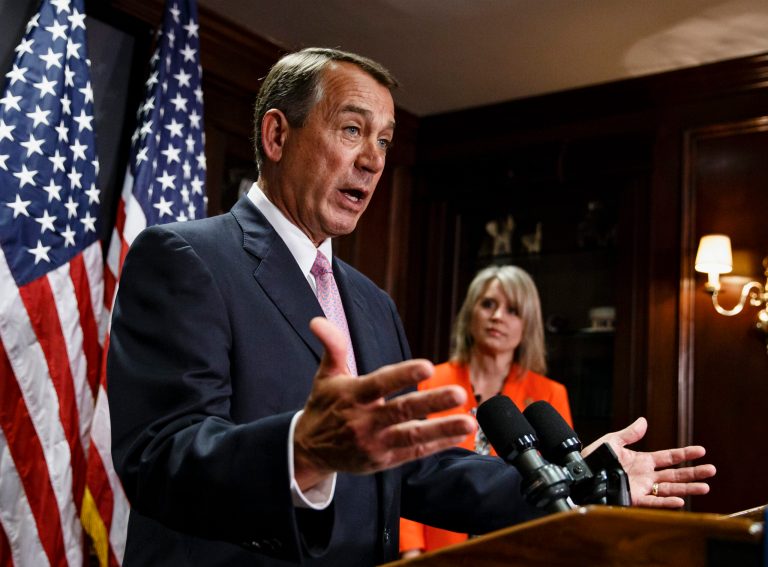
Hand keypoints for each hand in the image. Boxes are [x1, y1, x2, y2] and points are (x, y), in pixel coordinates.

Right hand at [293, 317, 475, 489]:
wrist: (309, 450)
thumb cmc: (324, 407)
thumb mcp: (326, 376)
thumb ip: (333, 347)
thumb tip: (318, 320)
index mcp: (353, 396)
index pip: (380, 383)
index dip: (403, 375)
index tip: (427, 366)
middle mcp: (365, 421)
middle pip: (402, 410)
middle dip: (432, 401)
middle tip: (459, 393)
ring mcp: (376, 443)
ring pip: (412, 436)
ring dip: (443, 429)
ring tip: (469, 422)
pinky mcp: (384, 460)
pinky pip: (415, 452)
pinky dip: (438, 444)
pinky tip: (460, 434)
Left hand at [583, 417, 715, 507]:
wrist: (580, 473)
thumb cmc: (594, 458)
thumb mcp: (612, 442)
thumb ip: (629, 433)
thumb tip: (644, 421)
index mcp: (643, 460)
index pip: (669, 457)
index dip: (685, 453)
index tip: (701, 450)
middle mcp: (646, 475)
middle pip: (675, 474)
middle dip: (694, 472)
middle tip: (712, 470)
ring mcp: (642, 487)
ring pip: (669, 489)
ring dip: (687, 488)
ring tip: (705, 487)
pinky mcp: (633, 498)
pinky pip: (653, 502)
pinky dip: (666, 503)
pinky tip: (681, 501)